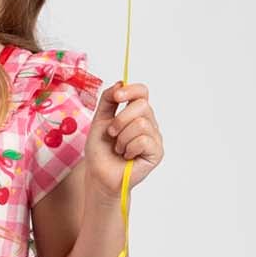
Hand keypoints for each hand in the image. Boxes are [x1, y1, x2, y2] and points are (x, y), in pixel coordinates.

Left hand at [86, 81, 163, 196]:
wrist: (99, 174)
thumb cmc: (100, 149)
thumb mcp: (99, 119)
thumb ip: (108, 99)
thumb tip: (120, 82)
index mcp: (135, 113)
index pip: (142, 92)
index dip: (131, 90)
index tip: (117, 97)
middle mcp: (148, 122)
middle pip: (142, 105)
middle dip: (120, 120)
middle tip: (112, 134)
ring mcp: (154, 137)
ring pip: (141, 124)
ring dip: (122, 137)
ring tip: (119, 148)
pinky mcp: (157, 152)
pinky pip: (144, 140)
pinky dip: (129, 148)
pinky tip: (127, 155)